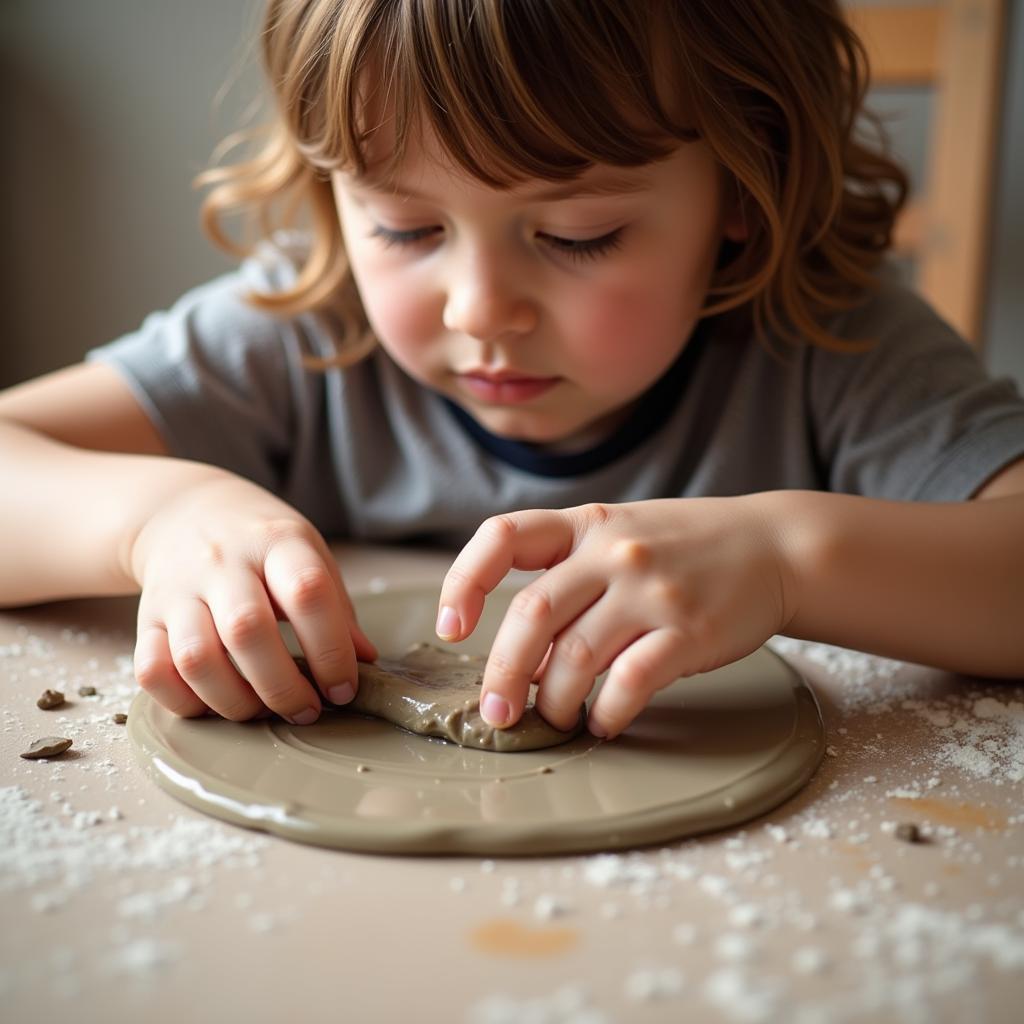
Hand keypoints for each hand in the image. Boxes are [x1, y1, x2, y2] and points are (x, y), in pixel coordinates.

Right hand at [128, 473, 376, 722]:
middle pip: (246, 631)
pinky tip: (214, 704)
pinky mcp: (145, 618)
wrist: (185, 511)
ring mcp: (178, 590)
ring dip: (234, 701)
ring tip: (262, 711)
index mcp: (275, 542)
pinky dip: (183, 701)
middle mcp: (222, 563)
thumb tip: (365, 661)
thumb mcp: (308, 554)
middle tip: (306, 710)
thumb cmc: (261, 543)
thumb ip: (336, 608)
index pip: (307, 592)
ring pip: (195, 658)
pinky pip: (151, 672)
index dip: (330, 650)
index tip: (343, 688)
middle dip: (282, 687)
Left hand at [436, 498, 795, 739]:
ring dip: (555, 702)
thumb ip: (569, 580)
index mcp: (586, 524)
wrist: (775, 546)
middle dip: (503, 674)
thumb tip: (522, 662)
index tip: (451, 627)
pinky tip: (604, 721)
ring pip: (575, 658)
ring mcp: (651, 590)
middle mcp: (613, 553)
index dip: (463, 581)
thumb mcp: (620, 534)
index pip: (503, 537)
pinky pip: (630, 683)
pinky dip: (607, 712)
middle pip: (531, 616)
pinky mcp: (688, 631)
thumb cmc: (685, 547)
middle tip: (497, 713)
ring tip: (557, 718)